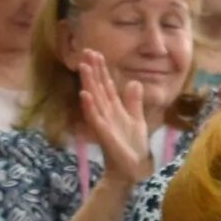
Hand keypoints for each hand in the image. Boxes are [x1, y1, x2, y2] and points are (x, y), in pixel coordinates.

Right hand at [76, 49, 158, 185]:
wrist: (131, 169)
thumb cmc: (132, 146)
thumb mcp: (136, 119)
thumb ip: (133, 102)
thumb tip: (133, 82)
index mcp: (114, 108)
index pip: (106, 84)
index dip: (102, 69)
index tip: (96, 53)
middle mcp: (105, 112)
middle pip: (98, 87)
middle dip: (93, 69)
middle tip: (86, 51)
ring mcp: (103, 122)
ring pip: (94, 98)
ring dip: (88, 82)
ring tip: (83, 66)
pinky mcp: (103, 133)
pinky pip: (94, 118)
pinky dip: (89, 106)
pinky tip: (84, 94)